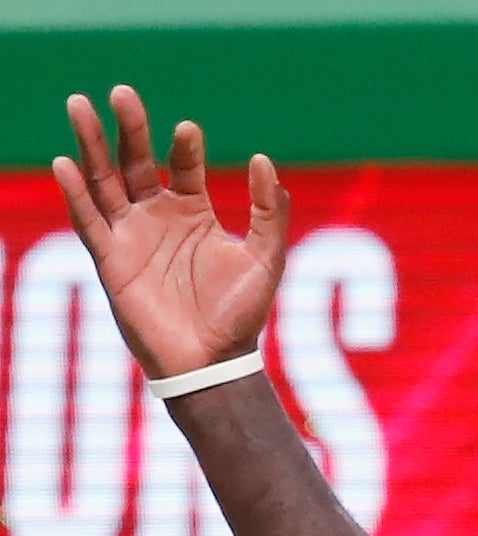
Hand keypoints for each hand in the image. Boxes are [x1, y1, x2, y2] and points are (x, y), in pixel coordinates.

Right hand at [53, 86, 287, 380]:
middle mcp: (157, 218)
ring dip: (90, 145)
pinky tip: (67, 164)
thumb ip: (270, 212)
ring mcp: (131, 237)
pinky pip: (90, 222)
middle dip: (127, 128)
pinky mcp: (111, 261)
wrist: (215, 360)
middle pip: (134, 162)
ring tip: (79, 106)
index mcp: (193, 213)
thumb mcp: (266, 258)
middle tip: (121, 92)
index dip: (184, 148)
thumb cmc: (241, 314)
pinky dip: (76, 194)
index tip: (188, 130)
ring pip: (103, 181)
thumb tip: (264, 159)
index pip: (183, 166)